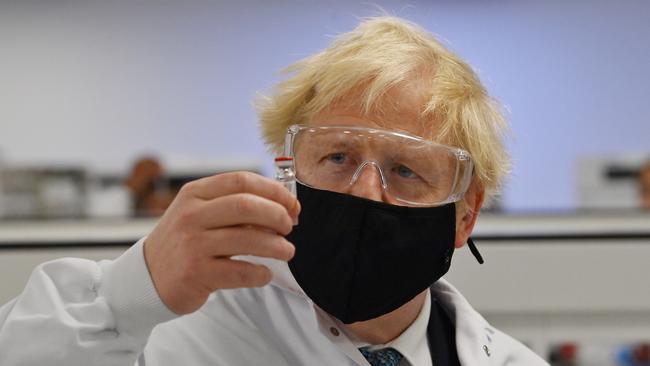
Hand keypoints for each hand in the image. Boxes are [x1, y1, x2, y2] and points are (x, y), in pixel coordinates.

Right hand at [143, 171, 299, 314]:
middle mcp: (191, 215)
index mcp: (195, 194)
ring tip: (286, 251)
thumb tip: (281, 205)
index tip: (291, 204)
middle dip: (278, 215)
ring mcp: (192, 244)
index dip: (274, 191)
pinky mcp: (196, 274)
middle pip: (247, 206)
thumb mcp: (198, 213)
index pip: (242, 181)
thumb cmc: (183, 242)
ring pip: (248, 238)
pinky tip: (264, 273)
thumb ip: (232, 205)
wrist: (147, 277)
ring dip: (277, 246)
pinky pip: (241, 271)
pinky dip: (260, 273)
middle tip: (288, 227)